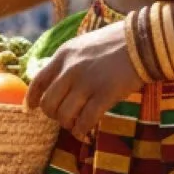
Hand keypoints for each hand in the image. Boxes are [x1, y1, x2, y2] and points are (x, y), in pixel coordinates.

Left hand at [25, 20, 140, 140]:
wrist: (142, 41)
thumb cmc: (116, 43)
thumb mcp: (84, 44)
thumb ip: (68, 61)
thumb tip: (56, 81)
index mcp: (63, 54)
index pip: (38, 81)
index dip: (31, 99)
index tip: (31, 108)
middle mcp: (70, 69)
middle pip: (48, 103)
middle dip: (53, 115)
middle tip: (64, 117)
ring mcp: (86, 83)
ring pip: (64, 115)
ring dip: (68, 124)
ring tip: (77, 124)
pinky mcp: (104, 95)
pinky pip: (84, 121)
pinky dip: (81, 130)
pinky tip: (85, 132)